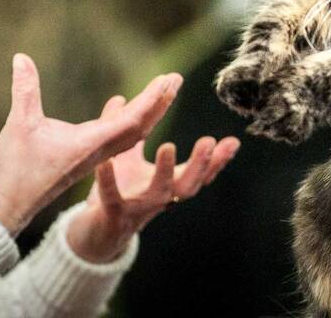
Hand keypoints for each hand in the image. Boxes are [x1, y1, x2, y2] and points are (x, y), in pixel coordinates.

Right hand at [0, 54, 181, 234]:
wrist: (11, 204)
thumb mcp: (20, 124)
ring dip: (151, 112)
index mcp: (91, 143)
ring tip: (164, 91)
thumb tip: (20, 57)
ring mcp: (96, 156)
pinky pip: (121, 139)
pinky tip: (134, 111)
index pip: (132, 119)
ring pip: (132, 134)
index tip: (166, 81)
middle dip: (160, 102)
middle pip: (140, 126)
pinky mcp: (89, 159)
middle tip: (176, 79)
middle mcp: (100, 151)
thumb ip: (25, 90)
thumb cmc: (17, 168)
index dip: (151, 99)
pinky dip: (134, 122)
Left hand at [66, 96, 240, 262]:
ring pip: (159, 193)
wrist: (97, 232)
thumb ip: (131, 133)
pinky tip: (106, 162)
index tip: (233, 142)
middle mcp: (161, 198)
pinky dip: (109, 180)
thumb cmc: (121, 192)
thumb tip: (124, 98)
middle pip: (189, 184)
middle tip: (210, 142)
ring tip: (168, 146)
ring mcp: (139, 207)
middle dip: (201, 164)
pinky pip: (112, 196)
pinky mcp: (113, 213)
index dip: (217, 160)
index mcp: (169, 185)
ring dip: (165, 171)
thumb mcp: (129, 160)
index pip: (200, 173)